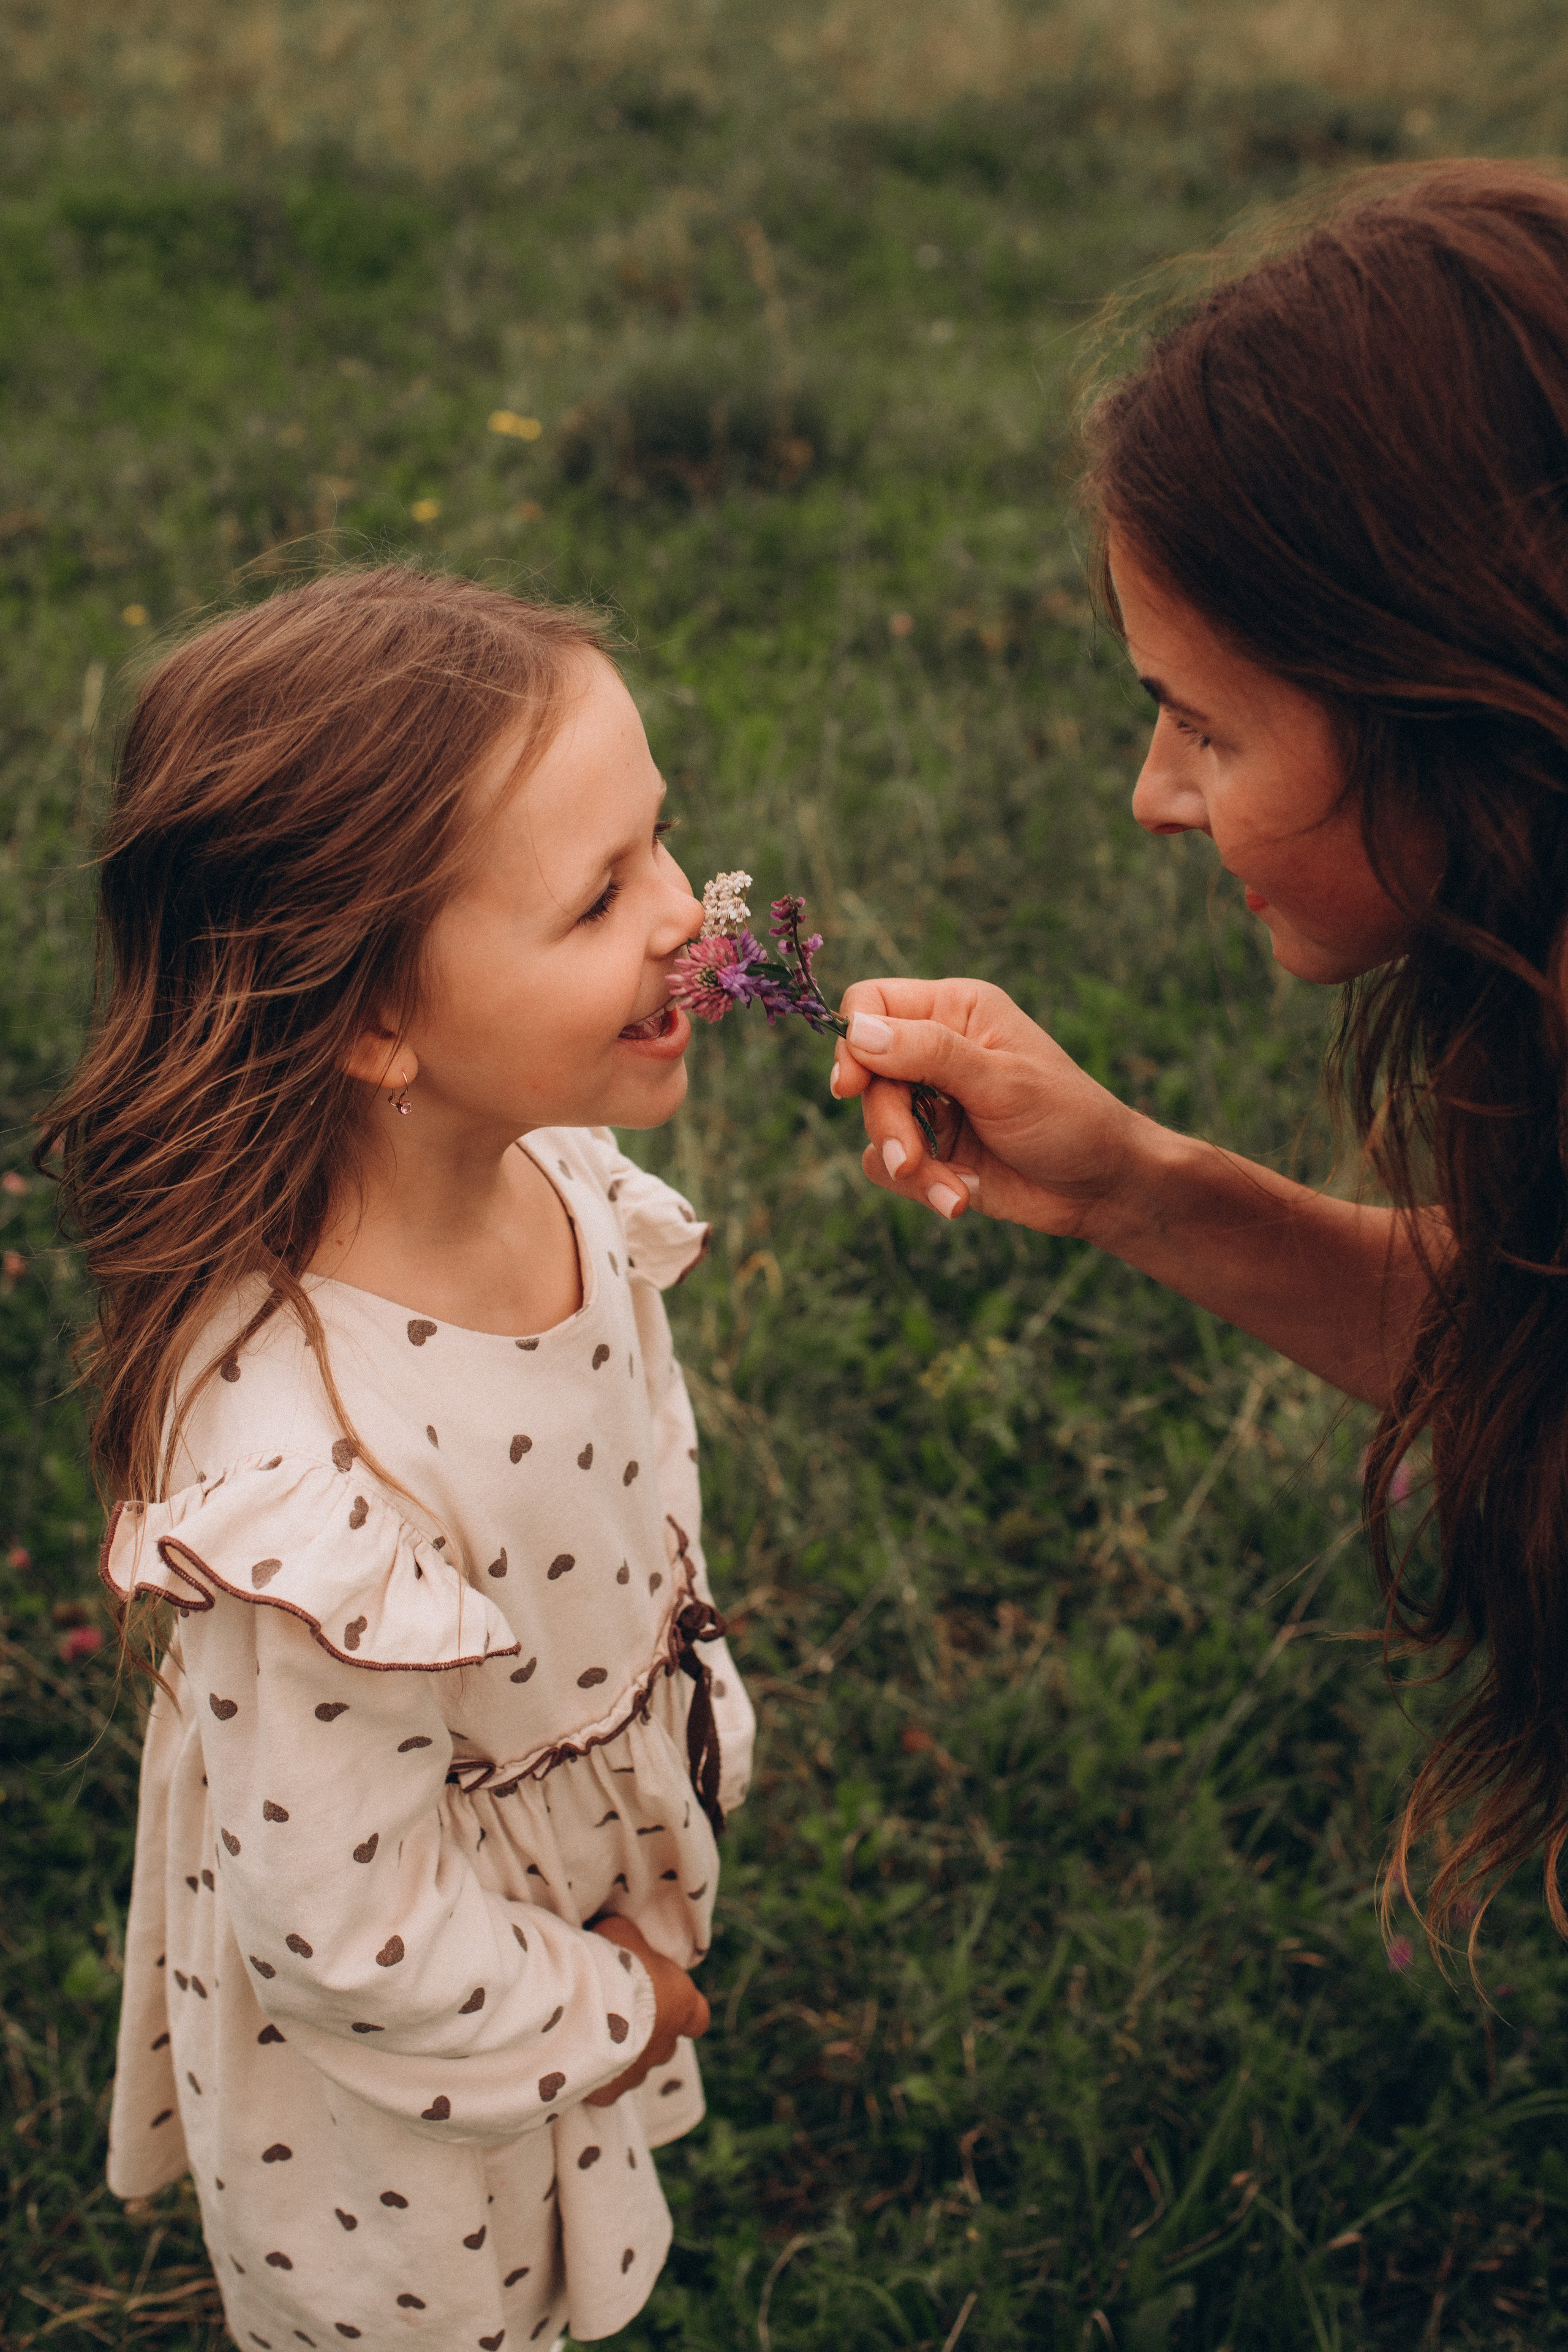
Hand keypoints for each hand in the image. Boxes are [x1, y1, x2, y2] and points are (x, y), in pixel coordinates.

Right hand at [584, 1914, 709, 2104]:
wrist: (585, 2004)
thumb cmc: (613, 1962)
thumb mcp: (624, 1933)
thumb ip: (632, 1941)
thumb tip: (624, 1941)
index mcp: (682, 2004)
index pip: (698, 2017)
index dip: (685, 2011)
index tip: (667, 2001)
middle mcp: (667, 2043)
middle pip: (664, 2042)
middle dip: (647, 2031)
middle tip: (619, 2012)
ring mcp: (640, 2072)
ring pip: (636, 2066)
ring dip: (622, 2054)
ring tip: (595, 2034)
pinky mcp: (610, 2092)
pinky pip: (606, 2085)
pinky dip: (596, 2075)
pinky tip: (579, 2057)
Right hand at [832, 976, 1147, 1236]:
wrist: (1102, 1188)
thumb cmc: (1068, 1118)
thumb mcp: (1002, 1081)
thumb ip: (931, 1053)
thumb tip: (858, 1031)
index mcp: (955, 1011)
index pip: (873, 1003)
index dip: (853, 1041)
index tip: (851, 1086)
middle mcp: (935, 1051)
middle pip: (867, 1075)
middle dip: (889, 1124)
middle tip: (912, 1160)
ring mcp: (930, 1103)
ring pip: (875, 1126)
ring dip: (909, 1166)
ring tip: (953, 1192)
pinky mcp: (930, 1150)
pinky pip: (886, 1167)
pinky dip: (920, 1188)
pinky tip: (959, 1198)